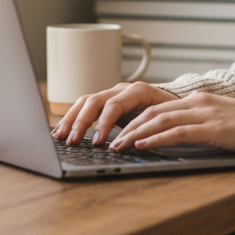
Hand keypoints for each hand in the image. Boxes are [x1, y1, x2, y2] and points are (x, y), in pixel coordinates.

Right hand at [51, 82, 180, 145]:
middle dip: (81, 122)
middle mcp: (122, 89)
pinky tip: (62, 130)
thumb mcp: (165, 120)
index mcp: (138, 91)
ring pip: (86, 101)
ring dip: (71, 119)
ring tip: (59, 136)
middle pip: (95, 101)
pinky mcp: (106, 101)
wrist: (175, 103)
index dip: (103, 123)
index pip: (114, 104)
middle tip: (72, 141)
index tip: (98, 142)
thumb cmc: (172, 113)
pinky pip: (85, 106)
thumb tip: (128, 144)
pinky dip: (72, 118)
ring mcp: (113, 93)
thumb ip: (148, 128)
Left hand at [109, 92, 234, 154]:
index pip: (157, 107)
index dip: (134, 120)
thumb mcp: (218, 120)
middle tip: (109, 140)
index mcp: (197, 100)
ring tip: (119, 145)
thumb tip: (172, 136)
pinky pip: (179, 132)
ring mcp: (205, 114)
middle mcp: (198, 102)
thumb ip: (196, 123)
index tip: (118, 132)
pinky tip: (143, 144)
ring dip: (136, 134)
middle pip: (153, 111)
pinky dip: (157, 138)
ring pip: (160, 120)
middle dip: (128, 127)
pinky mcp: (213, 129)